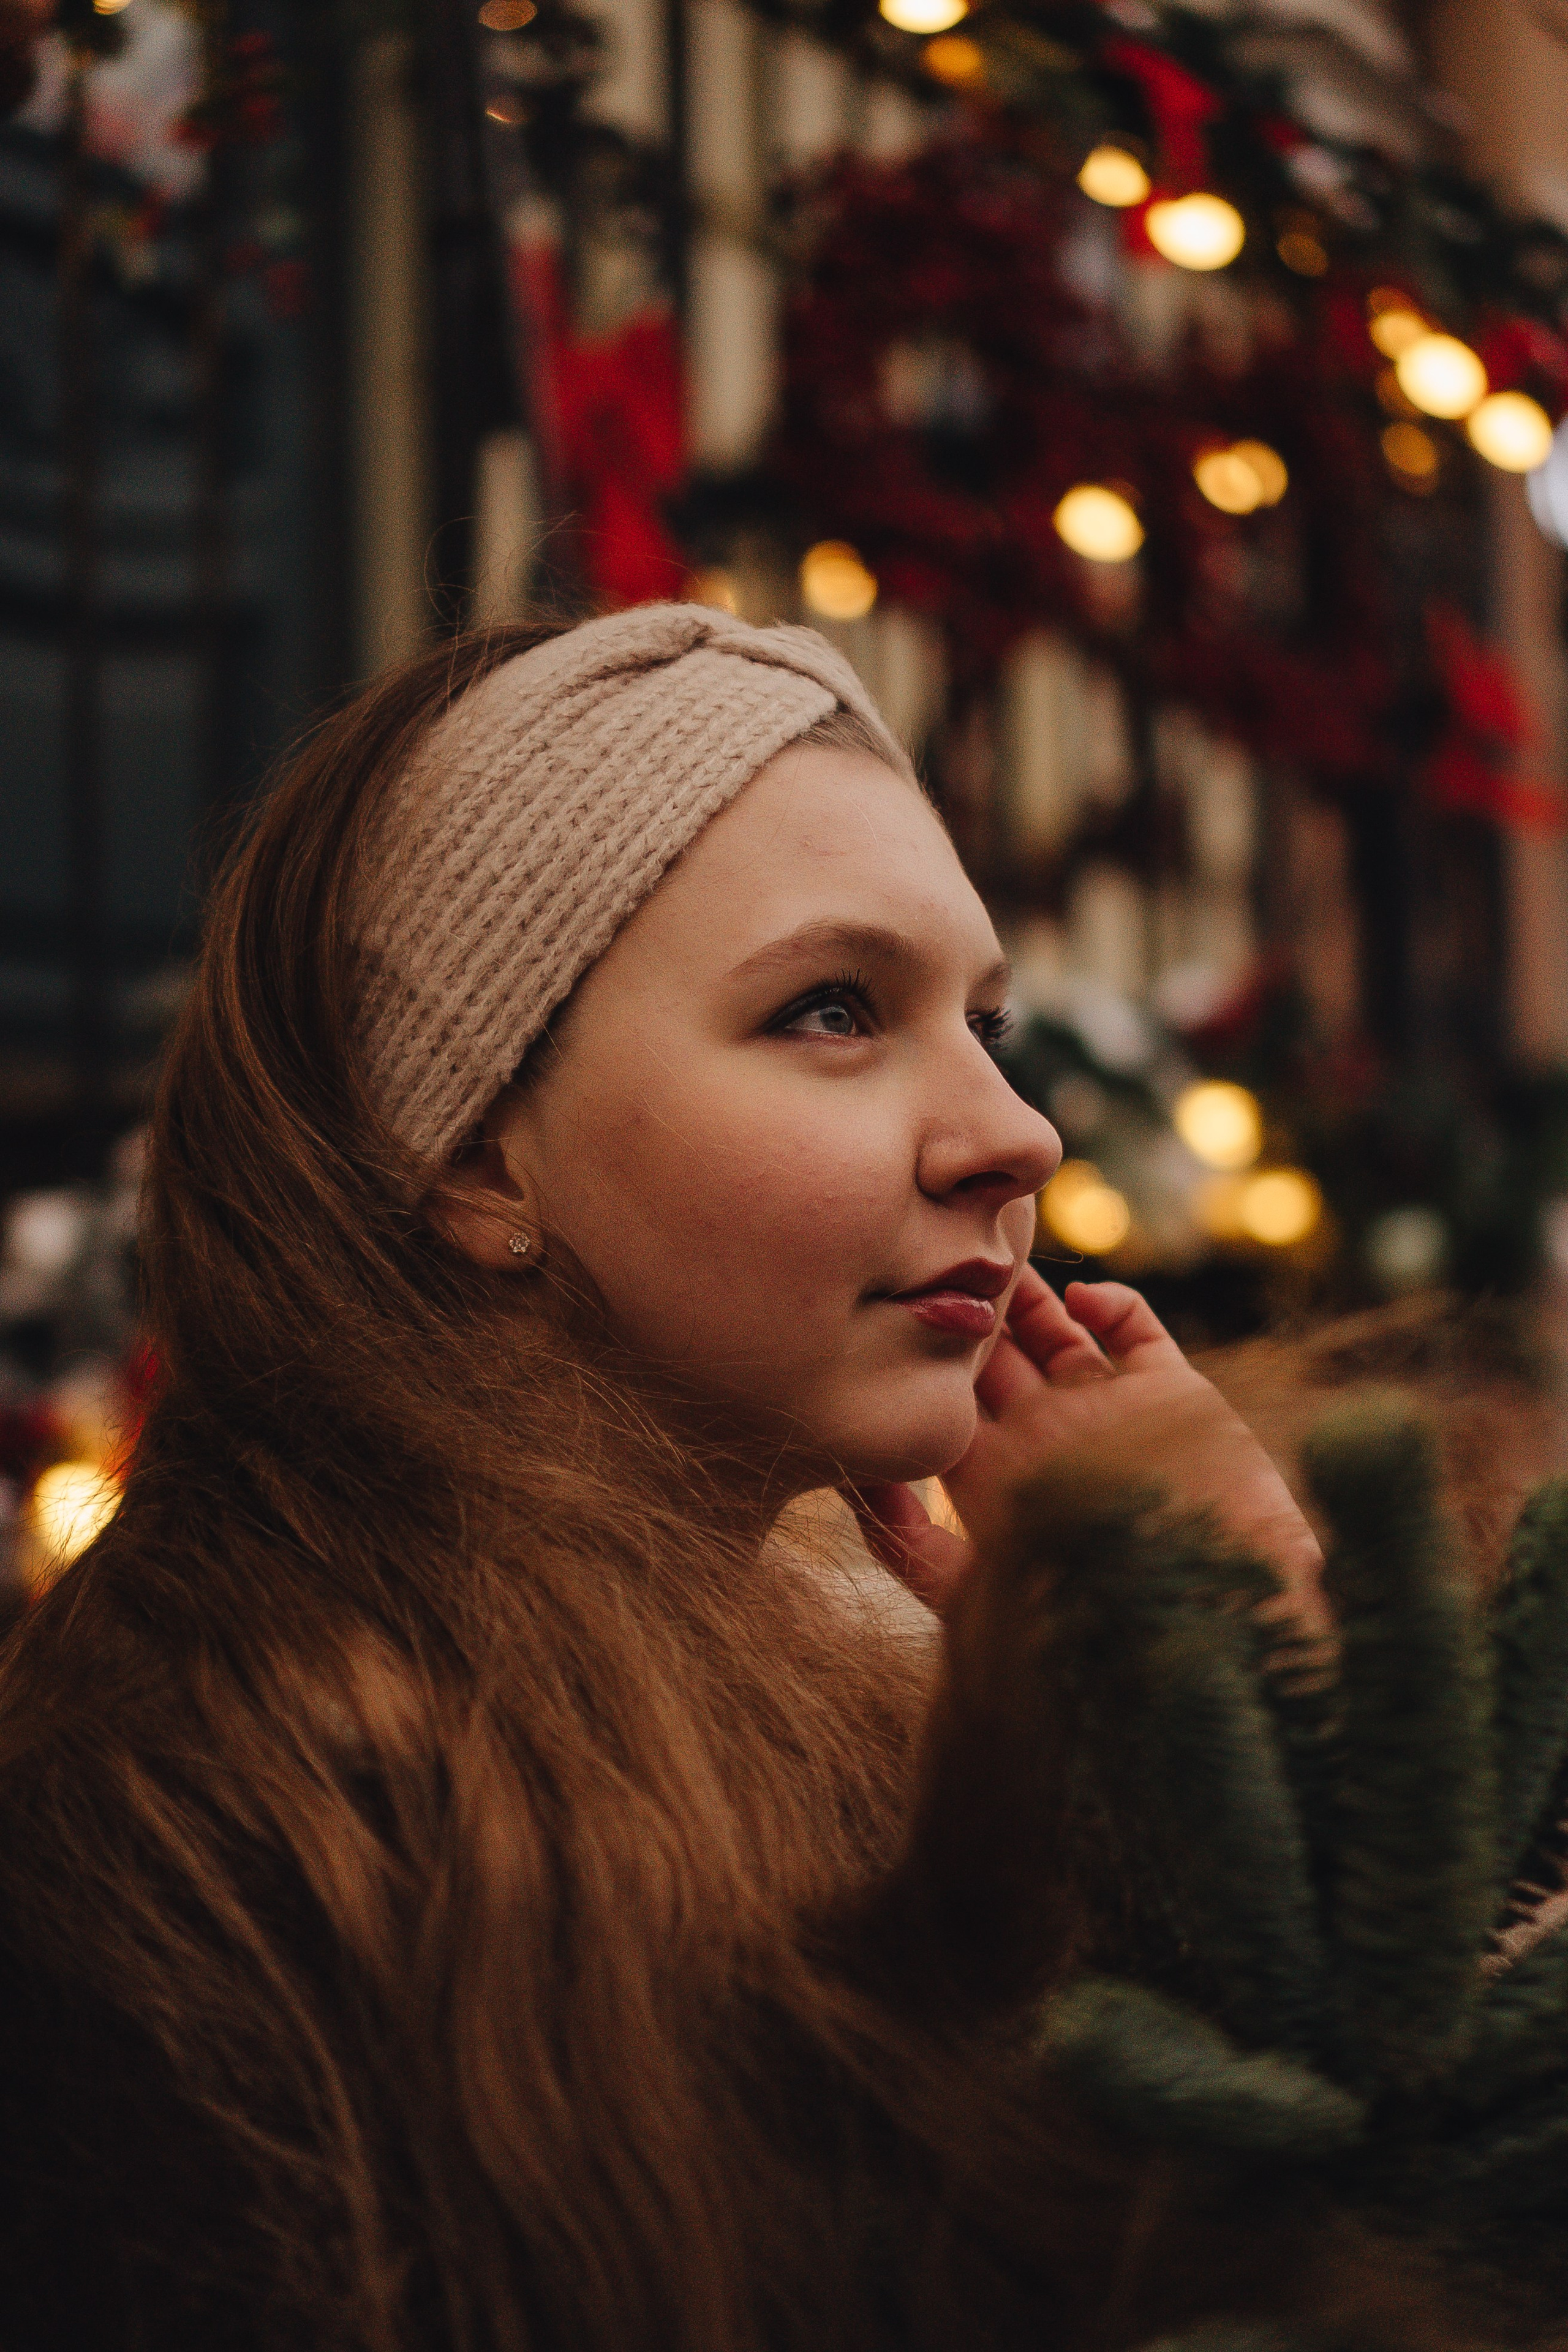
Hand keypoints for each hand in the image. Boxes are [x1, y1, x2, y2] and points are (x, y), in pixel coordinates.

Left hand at [849, 1268, 1324, 1629]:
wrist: (1208, 1620)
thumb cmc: (1084, 1613)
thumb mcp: (970, 1595)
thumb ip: (909, 1546)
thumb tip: (856, 1483)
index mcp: (999, 1475)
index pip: (948, 1399)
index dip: (926, 1357)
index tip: (898, 1309)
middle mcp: (1049, 1437)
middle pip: (996, 1356)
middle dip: (971, 1313)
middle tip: (940, 1256)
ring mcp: (1108, 1411)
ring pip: (1056, 1333)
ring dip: (1028, 1294)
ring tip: (1000, 1255)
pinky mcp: (1170, 1394)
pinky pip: (1136, 1330)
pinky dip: (1113, 1301)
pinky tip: (1084, 1296)